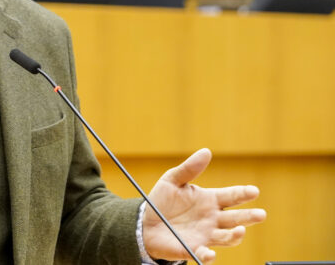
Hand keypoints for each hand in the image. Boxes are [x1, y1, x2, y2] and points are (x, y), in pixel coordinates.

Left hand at [143, 148, 265, 263]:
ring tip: (239, 231)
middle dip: (249, 217)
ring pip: (226, 237)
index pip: (231, 196)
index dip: (243, 194)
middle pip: (235, 218)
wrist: (146, 223)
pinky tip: (209, 253)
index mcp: (210, 200)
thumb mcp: (172, 180)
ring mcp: (205, 235)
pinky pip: (203, 254)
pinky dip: (207, 255)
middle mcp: (212, 219)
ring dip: (234, 236)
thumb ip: (189, 168)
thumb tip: (206, 151)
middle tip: (260, 214)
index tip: (254, 191)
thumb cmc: (162, 201)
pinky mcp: (192, 249)